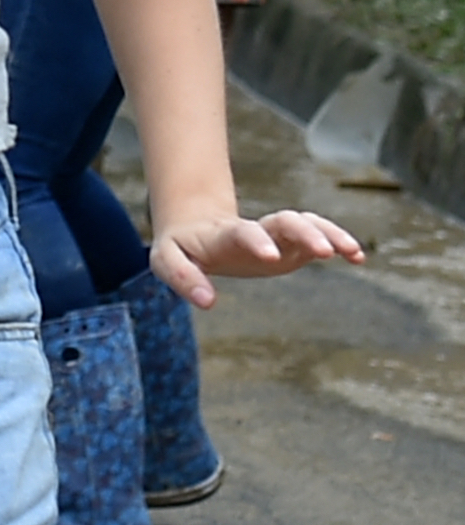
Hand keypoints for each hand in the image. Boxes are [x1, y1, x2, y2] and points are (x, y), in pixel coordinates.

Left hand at [147, 207, 364, 308]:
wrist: (195, 226)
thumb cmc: (180, 247)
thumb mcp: (167, 262)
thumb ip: (183, 279)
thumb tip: (207, 302)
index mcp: (223, 234)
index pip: (242, 232)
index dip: (256, 240)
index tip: (270, 257)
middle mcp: (255, 229)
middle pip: (284, 222)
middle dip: (304, 233)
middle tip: (323, 252)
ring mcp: (276, 234)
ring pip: (306, 224)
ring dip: (329, 234)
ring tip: (351, 252)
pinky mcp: (291, 244)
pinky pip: (319, 237)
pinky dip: (338, 242)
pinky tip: (357, 257)